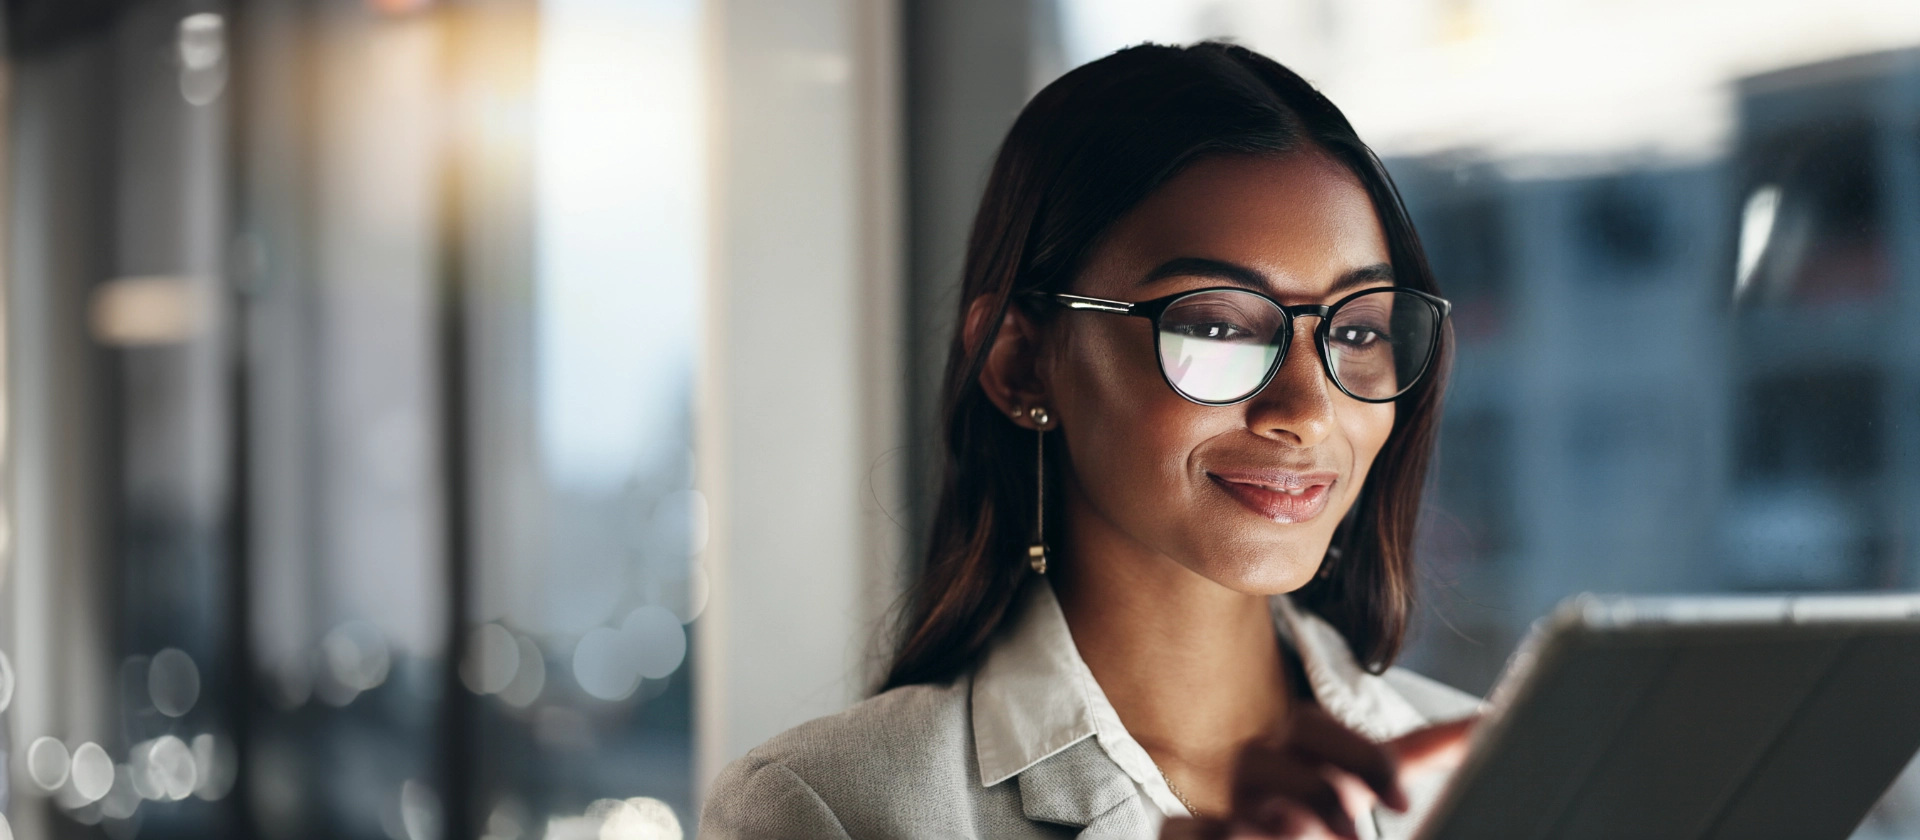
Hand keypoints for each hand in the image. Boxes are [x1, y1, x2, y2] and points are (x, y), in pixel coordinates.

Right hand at [1158, 707, 1475, 839]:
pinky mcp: (1188, 837)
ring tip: (1302, 835)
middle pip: (1278, 754)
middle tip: (1353, 830)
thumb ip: (1425, 751)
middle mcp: (1258, 773)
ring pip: (1240, 798)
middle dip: (1318, 788)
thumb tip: (1488, 720)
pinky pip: (1181, 830)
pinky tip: (1232, 838)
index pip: (1319, 729)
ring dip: (1278, 817)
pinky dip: (1203, 835)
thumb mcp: (1368, 780)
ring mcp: (1225, 808)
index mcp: (1302, 752)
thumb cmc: (1324, 814)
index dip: (1361, 758)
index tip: (1404, 801)